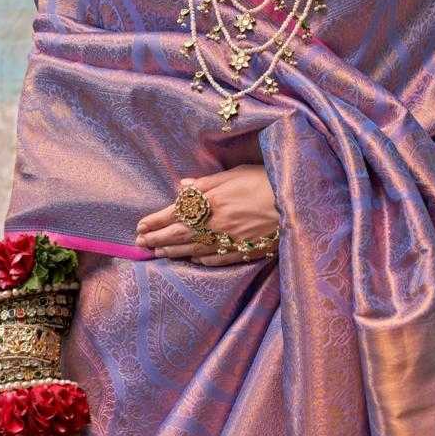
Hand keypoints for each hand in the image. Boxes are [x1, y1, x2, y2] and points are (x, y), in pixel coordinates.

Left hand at [135, 164, 280, 265]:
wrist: (294, 202)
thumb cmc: (264, 181)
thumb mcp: (234, 174)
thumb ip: (206, 183)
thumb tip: (183, 187)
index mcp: (210, 202)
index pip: (174, 213)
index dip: (155, 221)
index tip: (140, 226)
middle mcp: (214, 224)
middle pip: (178, 235)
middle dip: (157, 239)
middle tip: (141, 244)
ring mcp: (227, 241)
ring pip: (193, 250)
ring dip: (173, 251)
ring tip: (159, 252)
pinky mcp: (242, 251)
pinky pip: (216, 259)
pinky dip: (201, 260)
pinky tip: (193, 260)